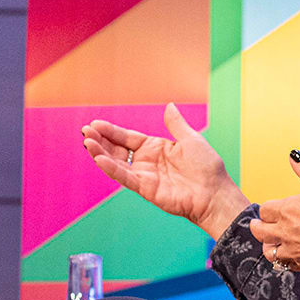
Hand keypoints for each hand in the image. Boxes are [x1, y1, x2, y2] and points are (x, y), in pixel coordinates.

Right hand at [82, 104, 248, 236]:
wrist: (214, 193)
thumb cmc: (207, 168)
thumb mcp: (191, 139)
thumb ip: (176, 124)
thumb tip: (169, 106)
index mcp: (156, 148)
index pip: (127, 137)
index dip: (111, 131)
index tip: (95, 124)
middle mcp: (147, 161)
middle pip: (117, 149)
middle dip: (101, 141)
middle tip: (85, 132)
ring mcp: (145, 175)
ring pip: (117, 163)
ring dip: (101, 153)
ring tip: (87, 142)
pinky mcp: (146, 189)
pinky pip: (125, 177)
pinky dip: (112, 168)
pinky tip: (100, 159)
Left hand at [251, 152, 299, 276]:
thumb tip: (293, 155)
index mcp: (289, 210)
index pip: (265, 208)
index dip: (270, 207)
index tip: (277, 207)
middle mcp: (284, 231)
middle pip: (258, 229)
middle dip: (259, 224)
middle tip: (263, 222)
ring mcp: (290, 251)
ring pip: (266, 249)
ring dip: (267, 243)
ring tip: (272, 239)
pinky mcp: (299, 266)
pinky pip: (280, 264)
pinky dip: (280, 259)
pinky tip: (287, 254)